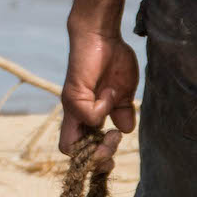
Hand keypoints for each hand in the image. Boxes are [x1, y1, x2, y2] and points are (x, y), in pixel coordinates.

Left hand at [60, 18, 138, 152]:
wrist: (101, 35)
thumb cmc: (112, 60)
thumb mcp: (123, 93)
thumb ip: (122, 112)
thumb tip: (124, 130)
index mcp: (87, 115)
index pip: (81, 150)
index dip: (96, 160)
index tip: (114, 156)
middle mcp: (76, 114)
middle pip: (73, 154)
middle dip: (97, 161)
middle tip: (114, 145)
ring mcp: (72, 106)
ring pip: (73, 146)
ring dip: (100, 145)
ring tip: (113, 132)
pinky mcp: (73, 96)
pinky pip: (91, 117)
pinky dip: (105, 108)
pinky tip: (110, 92)